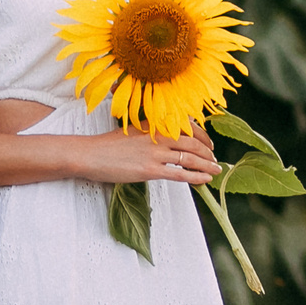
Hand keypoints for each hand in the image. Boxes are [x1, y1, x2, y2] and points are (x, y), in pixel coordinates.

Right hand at [70, 128, 219, 184]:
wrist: (89, 154)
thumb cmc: (107, 146)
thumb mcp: (133, 132)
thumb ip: (151, 133)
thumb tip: (167, 141)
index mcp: (154, 124)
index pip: (187, 126)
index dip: (203, 135)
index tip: (209, 143)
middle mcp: (158, 136)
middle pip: (193, 142)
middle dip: (208, 152)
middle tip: (216, 160)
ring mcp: (155, 153)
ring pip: (190, 158)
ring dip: (207, 165)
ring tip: (216, 170)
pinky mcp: (150, 170)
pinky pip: (180, 174)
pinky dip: (196, 177)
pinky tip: (205, 180)